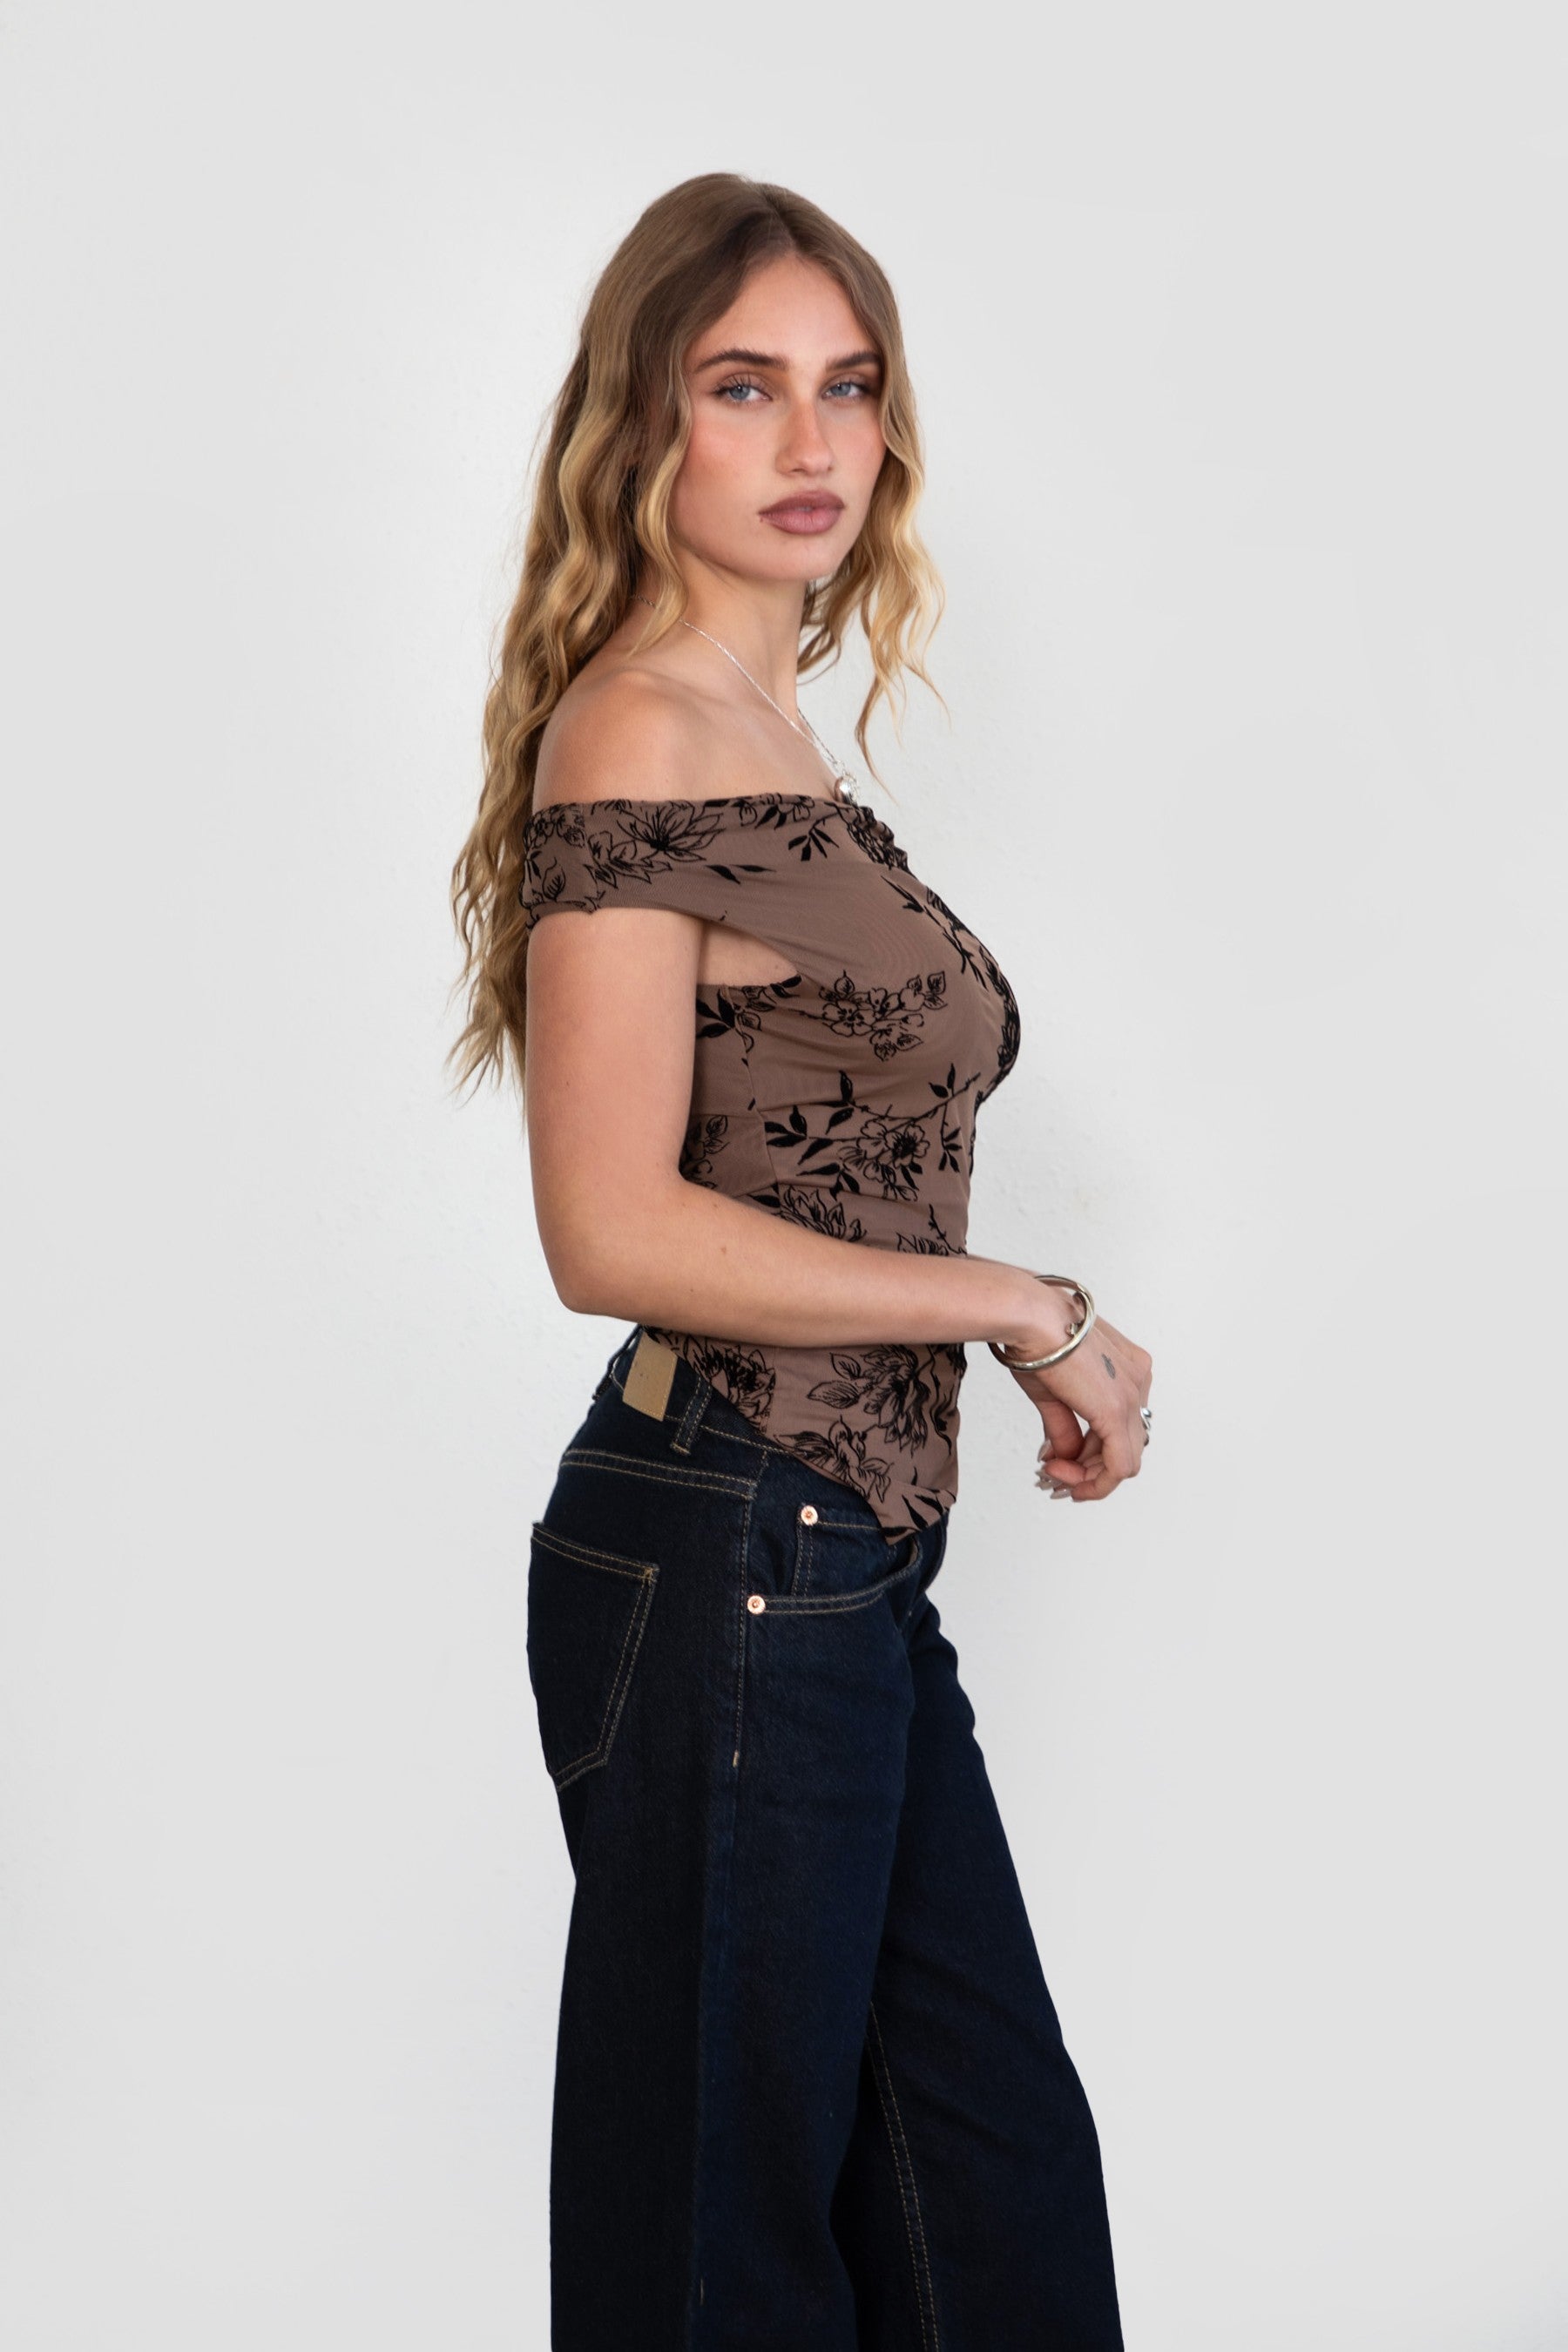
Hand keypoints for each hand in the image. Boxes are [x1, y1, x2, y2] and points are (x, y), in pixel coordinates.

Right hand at [996, 1283, 1152, 1502]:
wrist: (1030, 1317)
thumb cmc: (1036, 1339)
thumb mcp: (1053, 1393)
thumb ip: (1065, 1428)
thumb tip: (1065, 1456)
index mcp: (1128, 1369)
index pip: (1120, 1425)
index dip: (1091, 1452)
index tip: (1060, 1461)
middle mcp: (1138, 1380)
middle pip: (1124, 1445)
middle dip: (1088, 1467)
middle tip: (1054, 1473)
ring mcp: (1132, 1396)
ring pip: (1125, 1460)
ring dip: (1087, 1476)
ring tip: (1053, 1471)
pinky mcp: (1116, 1411)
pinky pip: (1119, 1466)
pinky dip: (1094, 1482)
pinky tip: (1065, 1478)